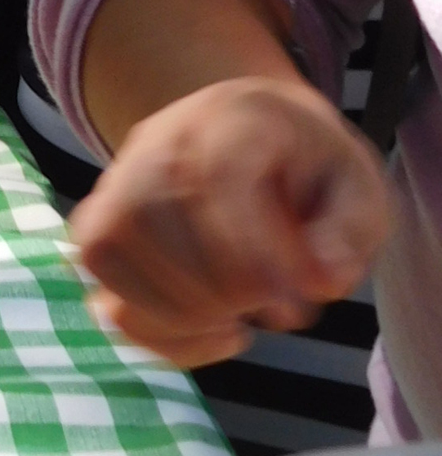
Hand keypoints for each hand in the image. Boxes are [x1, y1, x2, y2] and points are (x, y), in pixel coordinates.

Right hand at [69, 78, 393, 366]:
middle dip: (228, 290)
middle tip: (285, 308)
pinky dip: (163, 337)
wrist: (252, 138)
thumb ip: (348, 231)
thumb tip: (320, 280)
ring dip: (189, 315)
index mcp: (228, 118)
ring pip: (113, 261)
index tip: (307, 294)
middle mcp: (154, 143)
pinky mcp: (99, 237)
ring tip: (244, 317)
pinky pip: (108, 301)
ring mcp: (115, 189)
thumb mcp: (357, 187)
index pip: (212, 176)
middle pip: (152, 217)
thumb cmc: (308, 168)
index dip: (256, 249)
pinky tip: (215, 330)